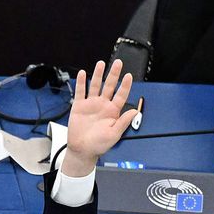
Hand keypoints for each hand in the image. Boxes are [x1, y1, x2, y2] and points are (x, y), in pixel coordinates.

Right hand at [59, 60, 135, 174]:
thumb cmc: (99, 145)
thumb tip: (134, 111)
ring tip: (101, 64)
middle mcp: (103, 105)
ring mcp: (91, 104)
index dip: (125, 85)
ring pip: (95, 85)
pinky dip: (81, 83)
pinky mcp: (79, 106)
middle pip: (109, 86)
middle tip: (118, 63)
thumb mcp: (115, 135)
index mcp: (113, 111)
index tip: (128, 76)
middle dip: (114, 74)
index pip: (121, 95)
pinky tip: (82, 74)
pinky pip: (80, 92)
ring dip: (98, 74)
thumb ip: (124, 122)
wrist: (82, 150)